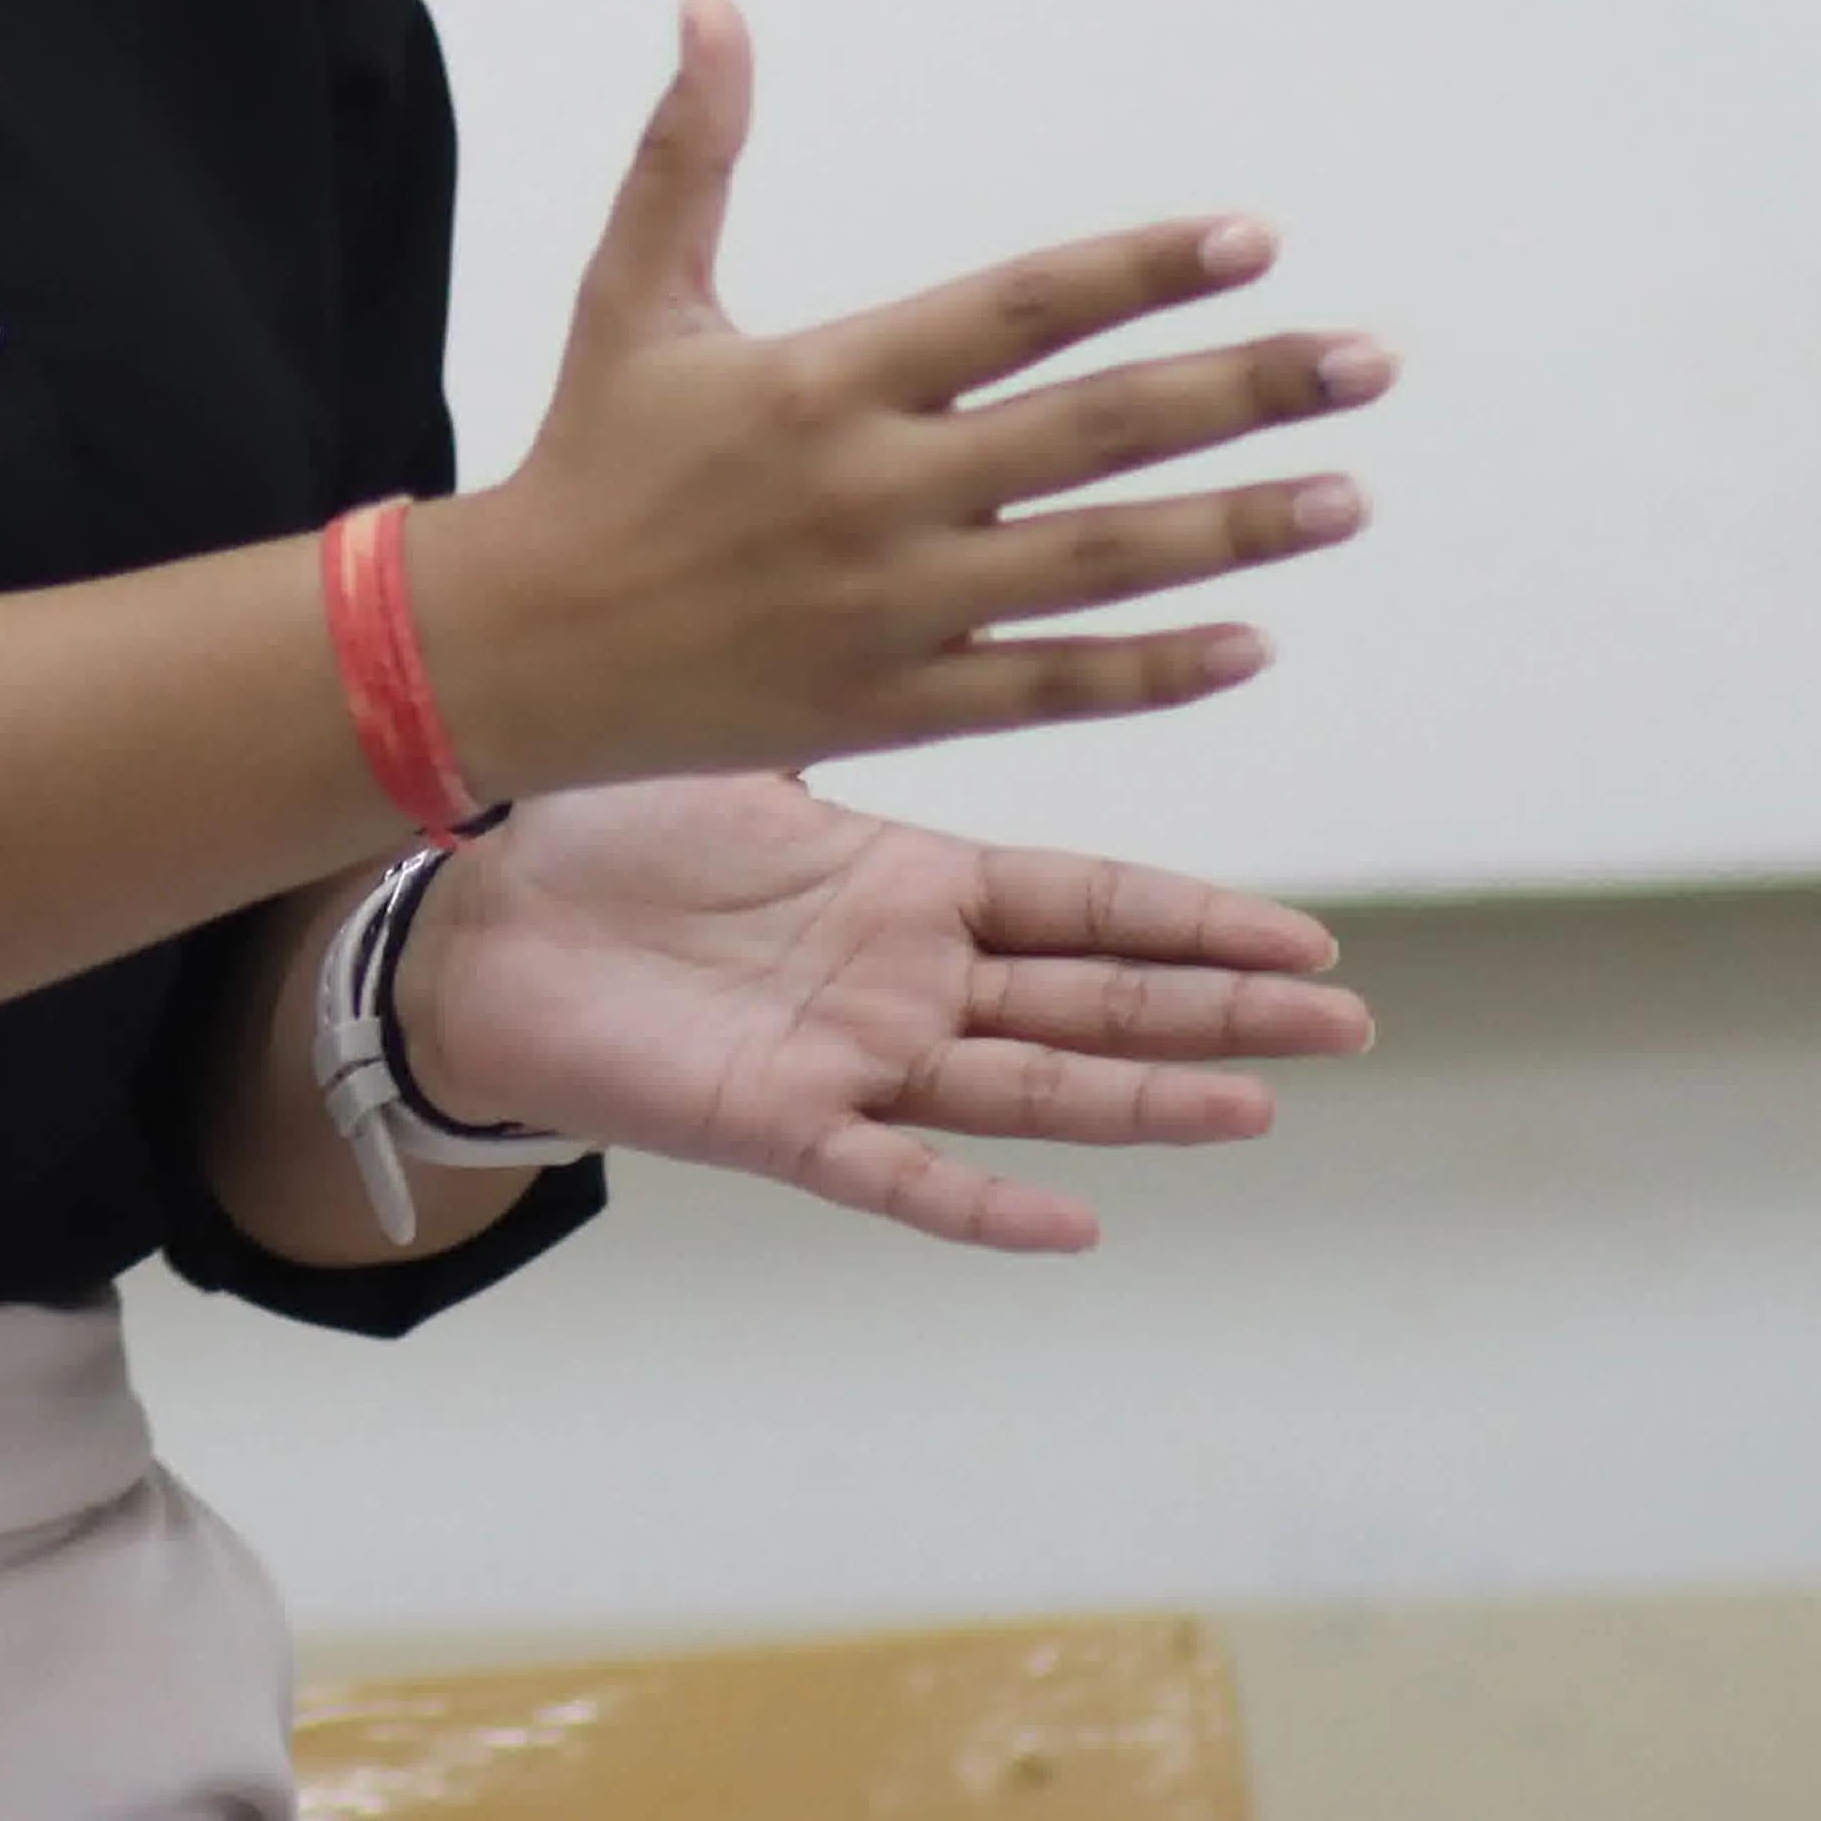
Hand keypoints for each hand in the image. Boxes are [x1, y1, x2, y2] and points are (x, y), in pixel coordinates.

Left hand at [399, 770, 1370, 1252]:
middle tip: (1343, 1021)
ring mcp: (852, 1061)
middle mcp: (903, 983)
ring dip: (1139, 1101)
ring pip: (1026, 1088)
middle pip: (1092, 999)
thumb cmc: (607, 836)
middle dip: (1217, 1011)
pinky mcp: (777, 1124)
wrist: (477, 923)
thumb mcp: (754, 759)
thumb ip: (847, 706)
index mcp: (908, 887)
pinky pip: (893, 1173)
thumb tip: (923, 602)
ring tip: (1253, 1102)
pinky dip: (979, 1201)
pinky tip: (1075, 1217)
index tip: (1307, 935)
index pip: (1085, 905)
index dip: (1196, 920)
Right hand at [423, 0, 1386, 787]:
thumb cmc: (587, 455)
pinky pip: (1052, 687)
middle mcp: (875, 490)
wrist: (513, 650)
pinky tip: (1256, 641)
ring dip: (1235, 529)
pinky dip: (1156, 671)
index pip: (1019, 308)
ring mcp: (895, 606)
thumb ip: (690, 148)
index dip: (1141, 271)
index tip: (1253, 239)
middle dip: (1245, 392)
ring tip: (1349, 496)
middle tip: (1369, 363)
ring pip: (1101, 564)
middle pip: (1097, 433)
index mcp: (827, 378)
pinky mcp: (896, 701)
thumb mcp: (632, 294)